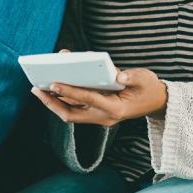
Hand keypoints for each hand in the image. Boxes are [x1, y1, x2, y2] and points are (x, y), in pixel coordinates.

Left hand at [32, 67, 167, 126]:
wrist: (157, 103)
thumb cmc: (149, 88)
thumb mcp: (145, 79)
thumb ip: (131, 77)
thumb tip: (117, 75)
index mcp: (115, 109)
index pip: (88, 100)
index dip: (70, 92)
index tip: (54, 83)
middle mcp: (104, 116)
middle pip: (71, 114)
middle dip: (52, 102)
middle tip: (36, 89)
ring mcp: (99, 117)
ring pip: (70, 112)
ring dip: (54, 101)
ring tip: (38, 87)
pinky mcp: (96, 112)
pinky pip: (75, 108)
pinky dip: (63, 98)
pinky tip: (53, 87)